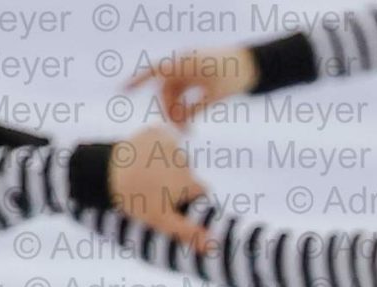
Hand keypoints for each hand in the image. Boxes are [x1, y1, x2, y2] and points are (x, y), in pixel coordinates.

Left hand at [105, 126, 216, 255]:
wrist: (106, 174)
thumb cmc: (136, 202)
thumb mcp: (163, 222)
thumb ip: (189, 233)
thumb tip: (214, 247)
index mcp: (188, 180)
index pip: (201, 190)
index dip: (189, 198)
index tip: (173, 203)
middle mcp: (183, 159)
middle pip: (188, 173)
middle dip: (177, 182)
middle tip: (155, 191)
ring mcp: (169, 142)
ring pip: (177, 157)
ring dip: (168, 165)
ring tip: (148, 176)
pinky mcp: (156, 131)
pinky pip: (165, 141)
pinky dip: (158, 149)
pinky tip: (145, 160)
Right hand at [125, 45, 257, 124]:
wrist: (252, 63)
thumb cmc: (234, 76)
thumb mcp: (214, 96)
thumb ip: (194, 108)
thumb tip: (179, 122)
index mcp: (184, 63)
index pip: (155, 71)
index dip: (137, 80)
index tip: (124, 90)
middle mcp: (183, 64)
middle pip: (165, 89)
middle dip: (169, 110)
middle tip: (180, 133)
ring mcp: (189, 70)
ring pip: (174, 93)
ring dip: (177, 112)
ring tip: (188, 131)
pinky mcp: (195, 77)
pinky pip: (183, 93)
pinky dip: (184, 107)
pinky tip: (190, 123)